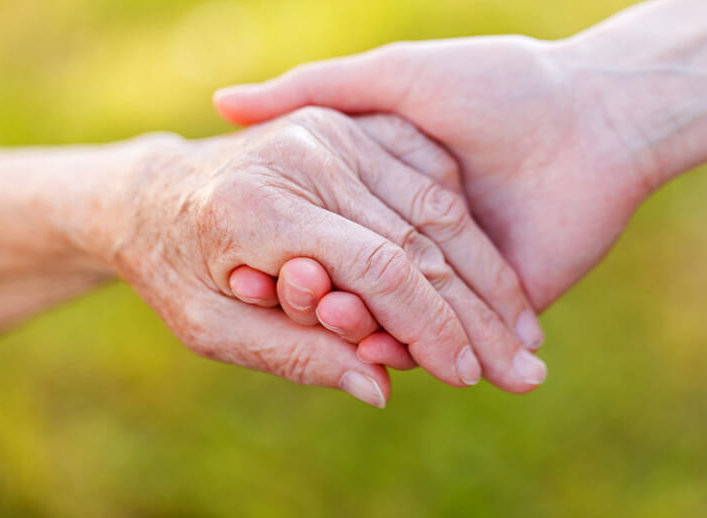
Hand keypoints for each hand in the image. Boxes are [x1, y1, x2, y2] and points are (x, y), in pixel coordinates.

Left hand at [104, 107, 542, 406]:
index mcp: (259, 207)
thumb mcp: (211, 328)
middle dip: (476, 312)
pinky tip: (494, 274)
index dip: (430, 327)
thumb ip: (294, 355)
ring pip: (435, 206)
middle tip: (522, 369)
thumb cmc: (176, 268)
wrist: (156, 195)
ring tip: (523, 329)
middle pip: (417, 239)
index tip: (467, 374)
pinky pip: (427, 175)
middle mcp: (305, 154)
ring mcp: (332, 131)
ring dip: (485, 273)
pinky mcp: (350, 125)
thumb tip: (381, 385)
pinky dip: (465, 227)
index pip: (378, 269)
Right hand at [213, 36, 658, 312]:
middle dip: (315, 296)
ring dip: (356, 325)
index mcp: (386, 190)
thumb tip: (221, 104)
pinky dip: (408, 345)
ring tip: (330, 321)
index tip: (245, 269)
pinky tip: (377, 348)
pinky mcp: (494, 305)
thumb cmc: (492, 84)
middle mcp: (414, 236)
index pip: (323, 236)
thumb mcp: (393, 78)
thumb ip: (313, 89)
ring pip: (391, 316)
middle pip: (353, 282)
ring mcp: (455, 275)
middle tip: (272, 297)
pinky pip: (443, 337)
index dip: (286, 255)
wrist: (591, 111)